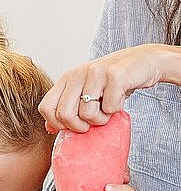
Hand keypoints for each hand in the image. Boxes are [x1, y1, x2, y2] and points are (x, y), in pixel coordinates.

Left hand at [38, 44, 179, 132]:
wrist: (145, 62)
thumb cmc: (113, 82)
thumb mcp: (86, 92)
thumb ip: (67, 107)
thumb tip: (49, 128)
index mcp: (67, 78)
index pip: (45, 108)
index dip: (57, 124)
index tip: (74, 124)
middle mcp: (78, 73)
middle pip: (64, 115)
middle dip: (80, 127)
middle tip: (94, 120)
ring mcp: (95, 73)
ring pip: (87, 114)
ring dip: (101, 119)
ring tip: (109, 107)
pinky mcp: (114, 76)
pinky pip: (109, 109)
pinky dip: (116, 111)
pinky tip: (120, 98)